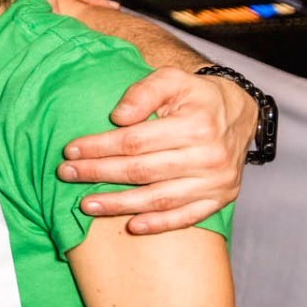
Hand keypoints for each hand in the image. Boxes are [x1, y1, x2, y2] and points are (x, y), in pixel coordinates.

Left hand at [59, 67, 253, 233]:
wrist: (239, 114)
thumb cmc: (196, 96)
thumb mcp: (172, 79)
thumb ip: (144, 92)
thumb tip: (118, 117)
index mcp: (196, 125)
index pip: (135, 141)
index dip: (99, 147)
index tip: (71, 151)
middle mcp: (209, 157)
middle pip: (142, 171)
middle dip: (99, 174)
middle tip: (67, 175)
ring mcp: (216, 181)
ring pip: (159, 199)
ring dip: (119, 205)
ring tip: (86, 205)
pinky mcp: (221, 198)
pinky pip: (187, 217)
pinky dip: (159, 224)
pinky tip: (131, 226)